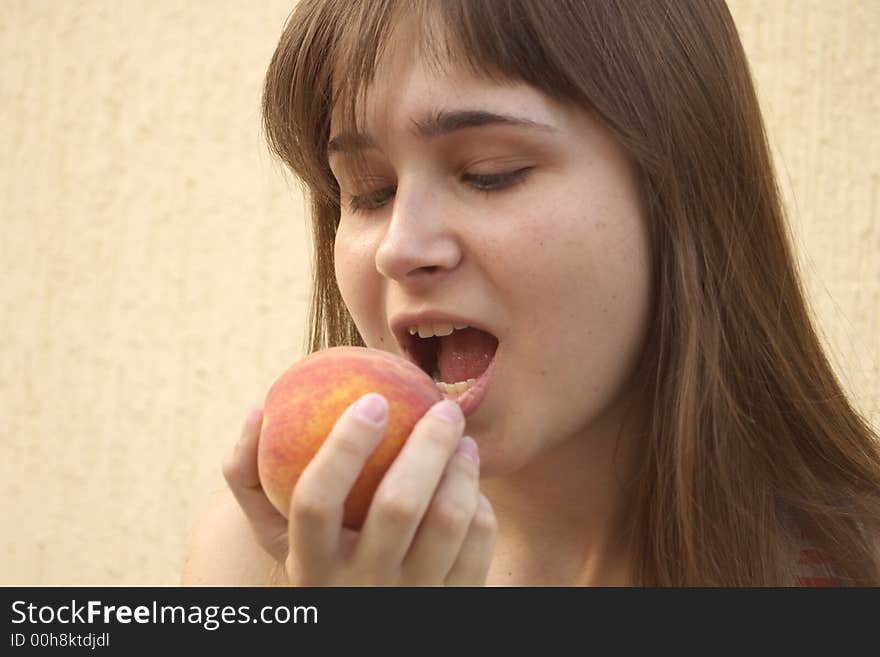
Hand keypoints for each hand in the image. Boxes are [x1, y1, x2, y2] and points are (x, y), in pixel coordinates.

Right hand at [222, 394, 496, 585]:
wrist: (365, 627)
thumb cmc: (317, 556)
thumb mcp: (276, 534)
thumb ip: (250, 476)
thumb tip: (256, 410)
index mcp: (310, 569)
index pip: (316, 502)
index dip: (343, 446)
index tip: (372, 399)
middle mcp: (361, 590)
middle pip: (398, 506)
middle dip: (427, 444)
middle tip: (442, 407)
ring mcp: (411, 600)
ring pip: (449, 521)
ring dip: (462, 468)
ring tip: (462, 438)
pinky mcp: (454, 602)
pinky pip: (478, 542)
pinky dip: (478, 502)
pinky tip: (468, 482)